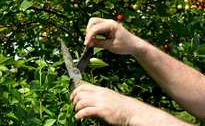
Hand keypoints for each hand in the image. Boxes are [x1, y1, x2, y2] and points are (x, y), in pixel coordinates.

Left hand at [71, 83, 190, 125]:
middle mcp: (99, 94)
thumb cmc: (121, 106)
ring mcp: (101, 102)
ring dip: (76, 107)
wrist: (132, 111)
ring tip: (76, 112)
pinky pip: (86, 111)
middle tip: (73, 106)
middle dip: (74, 99)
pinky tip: (78, 117)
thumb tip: (88, 100)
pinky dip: (80, 114)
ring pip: (81, 101)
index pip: (83, 86)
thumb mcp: (109, 97)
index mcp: (101, 90)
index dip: (75, 91)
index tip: (72, 97)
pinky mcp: (102, 110)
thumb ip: (98, 97)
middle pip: (80, 93)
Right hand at [85, 17, 144, 54]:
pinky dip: (94, 32)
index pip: (95, 28)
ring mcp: (108, 23)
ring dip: (90, 31)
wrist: (135, 45)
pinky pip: (97, 26)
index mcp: (111, 25)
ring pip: (94, 23)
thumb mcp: (111, 46)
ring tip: (90, 41)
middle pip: (93, 21)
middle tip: (88, 41)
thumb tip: (87, 43)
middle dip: (88, 30)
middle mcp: (109, 22)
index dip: (89, 36)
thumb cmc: (125, 46)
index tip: (86, 44)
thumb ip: (98, 43)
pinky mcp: (107, 27)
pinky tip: (94, 39)